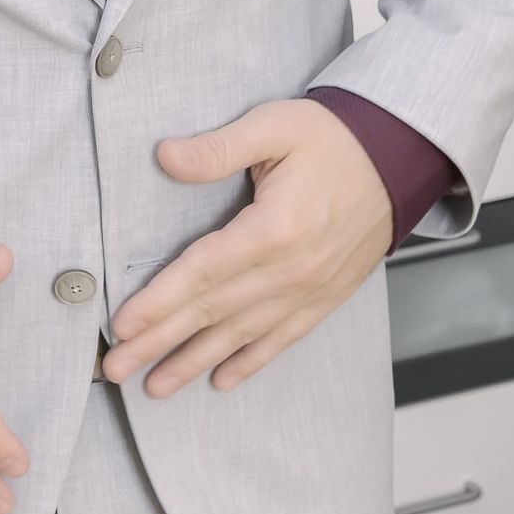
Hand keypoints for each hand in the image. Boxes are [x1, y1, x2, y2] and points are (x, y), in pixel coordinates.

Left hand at [103, 99, 393, 399]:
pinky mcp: (325, 297)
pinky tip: (221, 380)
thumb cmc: (333, 139)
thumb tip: (166, 156)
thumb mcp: (273, 126)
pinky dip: (251, 363)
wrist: (397, 158)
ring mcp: (310, 289)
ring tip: (156, 387)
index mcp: (274, 229)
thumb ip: (218, 147)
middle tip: (116, 368)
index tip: (121, 326)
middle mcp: (291, 270)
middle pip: (211, 313)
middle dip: (159, 344)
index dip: (158, 302)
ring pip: (241, 335)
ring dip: (194, 362)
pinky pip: (282, 338)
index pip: (202, 272)